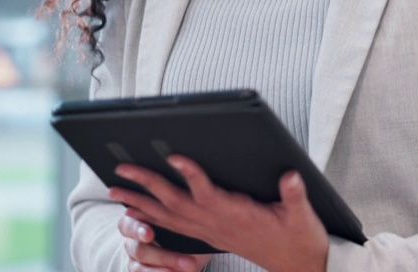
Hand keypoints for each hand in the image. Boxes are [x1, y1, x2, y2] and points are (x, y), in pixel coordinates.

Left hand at [109, 155, 329, 271]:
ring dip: (140, 203)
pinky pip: (173, 227)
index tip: (174, 156)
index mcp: (237, 215)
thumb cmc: (299, 238)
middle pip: (175, 203)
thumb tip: (291, 176)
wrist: (297, 266)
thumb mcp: (302, 216)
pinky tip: (135, 213)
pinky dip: (151, 219)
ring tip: (115, 190)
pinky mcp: (209, 236)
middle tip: (122, 169)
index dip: (191, 175)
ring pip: (168, 216)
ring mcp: (210, 232)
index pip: (208, 193)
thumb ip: (294, 195)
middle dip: (147, 185)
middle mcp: (217, 224)